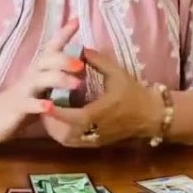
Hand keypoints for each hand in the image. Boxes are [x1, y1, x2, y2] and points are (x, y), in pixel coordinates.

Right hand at [0, 19, 84, 142]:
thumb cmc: (21, 100)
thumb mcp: (42, 86)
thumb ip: (57, 76)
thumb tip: (82, 67)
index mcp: (39, 69)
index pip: (51, 47)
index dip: (63, 34)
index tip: (76, 20)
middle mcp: (32, 75)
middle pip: (47, 60)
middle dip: (64, 59)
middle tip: (81, 64)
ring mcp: (24, 91)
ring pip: (40, 79)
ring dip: (59, 79)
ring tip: (77, 84)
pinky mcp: (17, 107)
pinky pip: (28, 105)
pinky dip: (39, 105)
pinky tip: (50, 107)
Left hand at [43, 48, 163, 147]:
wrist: (150, 114)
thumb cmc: (134, 93)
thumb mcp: (117, 73)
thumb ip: (97, 60)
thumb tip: (80, 49)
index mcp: (99, 114)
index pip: (73, 117)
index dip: (57, 112)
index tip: (45, 101)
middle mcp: (94, 131)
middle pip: (63, 133)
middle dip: (50, 120)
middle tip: (43, 103)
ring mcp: (94, 140)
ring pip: (65, 140)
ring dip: (54, 128)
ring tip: (49, 111)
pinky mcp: (95, 144)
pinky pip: (72, 142)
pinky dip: (62, 133)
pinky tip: (60, 119)